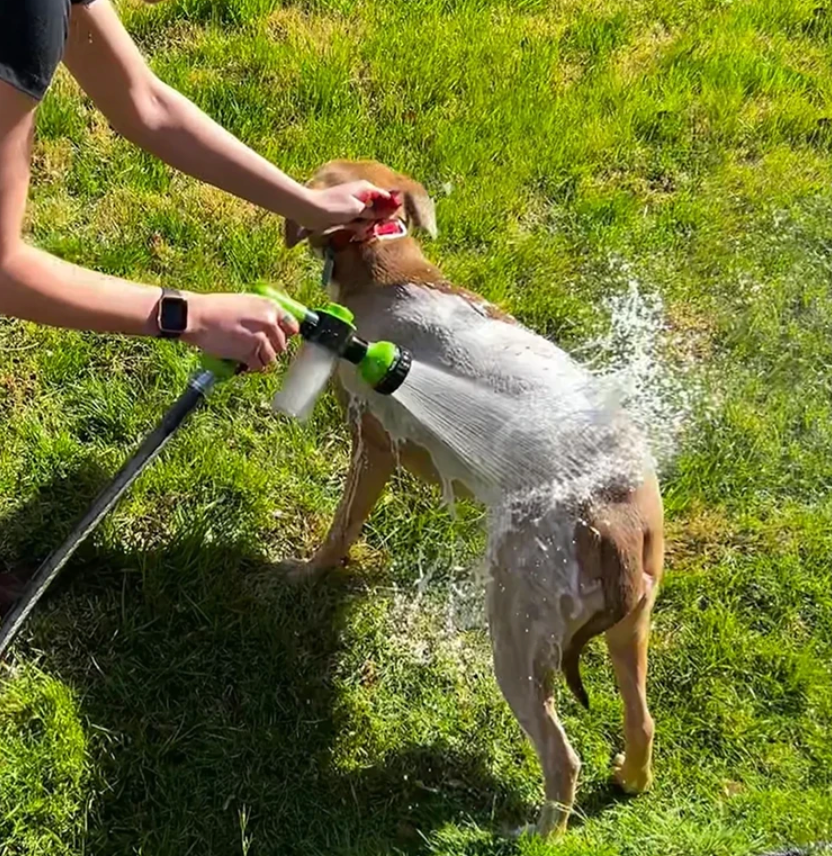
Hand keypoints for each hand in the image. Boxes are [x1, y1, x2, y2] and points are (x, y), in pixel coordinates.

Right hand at [182, 292, 298, 370]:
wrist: (197, 316)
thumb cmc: (215, 308)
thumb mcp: (245, 302)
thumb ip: (261, 314)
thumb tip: (273, 327)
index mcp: (270, 306)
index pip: (293, 327)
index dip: (285, 335)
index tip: (278, 340)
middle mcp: (269, 322)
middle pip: (282, 345)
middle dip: (271, 349)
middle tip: (256, 348)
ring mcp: (260, 338)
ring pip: (272, 358)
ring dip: (261, 359)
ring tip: (247, 354)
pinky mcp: (249, 352)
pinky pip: (259, 366)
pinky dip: (251, 367)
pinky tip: (242, 361)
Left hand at [299, 181, 392, 232]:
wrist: (310, 210)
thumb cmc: (333, 206)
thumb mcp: (357, 209)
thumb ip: (374, 212)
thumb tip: (387, 212)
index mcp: (366, 188)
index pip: (385, 197)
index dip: (391, 208)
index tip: (393, 220)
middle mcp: (361, 195)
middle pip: (378, 208)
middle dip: (378, 219)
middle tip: (375, 228)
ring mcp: (353, 204)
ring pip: (368, 216)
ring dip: (367, 225)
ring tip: (361, 231)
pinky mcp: (346, 213)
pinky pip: (358, 221)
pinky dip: (358, 227)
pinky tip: (355, 233)